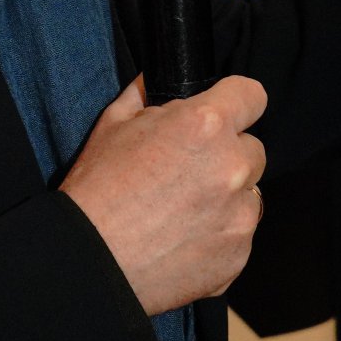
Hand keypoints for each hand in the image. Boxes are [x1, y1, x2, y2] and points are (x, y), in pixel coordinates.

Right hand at [60, 75, 267, 314]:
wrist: (88, 261)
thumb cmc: (97, 190)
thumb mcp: (113, 125)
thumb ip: (147, 95)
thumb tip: (158, 79)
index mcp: (206, 125)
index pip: (252, 95)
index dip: (236, 101)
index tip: (225, 114)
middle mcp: (232, 167)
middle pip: (252, 149)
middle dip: (227, 155)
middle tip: (188, 172)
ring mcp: (239, 216)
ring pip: (249, 194)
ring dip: (227, 197)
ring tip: (183, 211)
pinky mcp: (237, 255)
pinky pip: (240, 235)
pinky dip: (220, 236)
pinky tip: (183, 240)